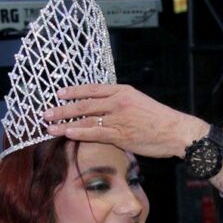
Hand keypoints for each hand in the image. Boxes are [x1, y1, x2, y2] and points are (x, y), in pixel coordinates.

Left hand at [44, 84, 208, 158]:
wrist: (176, 131)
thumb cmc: (159, 120)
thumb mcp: (139, 103)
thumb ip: (120, 105)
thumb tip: (103, 110)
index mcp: (122, 91)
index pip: (92, 89)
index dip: (73, 91)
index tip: (58, 93)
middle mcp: (118, 102)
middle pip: (84, 103)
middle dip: (62, 108)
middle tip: (46, 112)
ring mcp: (118, 118)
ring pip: (86, 118)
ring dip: (65, 122)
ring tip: (49, 126)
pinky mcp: (120, 134)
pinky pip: (95, 132)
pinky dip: (79, 132)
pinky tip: (67, 133)